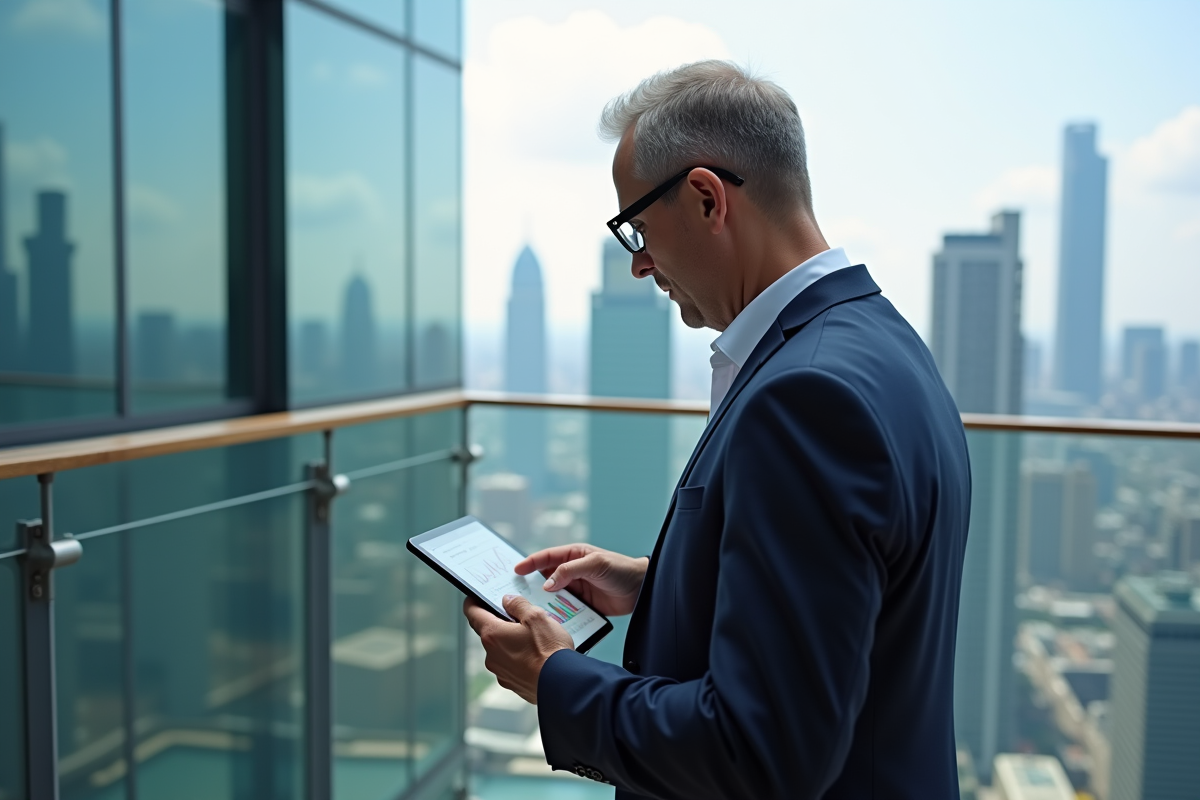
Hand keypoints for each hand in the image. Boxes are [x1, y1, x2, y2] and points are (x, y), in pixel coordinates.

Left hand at [464, 594, 572, 703]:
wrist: (562, 685)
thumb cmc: (550, 651)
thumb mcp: (537, 616)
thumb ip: (518, 604)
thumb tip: (507, 600)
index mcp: (493, 634)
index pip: (472, 612)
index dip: (474, 601)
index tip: (477, 596)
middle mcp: (491, 655)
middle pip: (488, 631)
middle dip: (500, 621)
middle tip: (519, 615)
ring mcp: (500, 671)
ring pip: (500, 649)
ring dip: (511, 641)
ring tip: (534, 637)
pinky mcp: (512, 683)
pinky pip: (510, 664)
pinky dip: (519, 657)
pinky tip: (537, 654)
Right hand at [514, 543, 647, 616]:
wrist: (642, 590)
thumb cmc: (621, 569)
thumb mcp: (595, 564)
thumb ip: (570, 571)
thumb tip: (547, 583)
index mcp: (574, 555)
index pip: (547, 557)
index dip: (530, 563)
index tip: (515, 571)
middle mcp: (572, 571)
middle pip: (545, 577)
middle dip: (531, 584)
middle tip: (514, 593)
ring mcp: (576, 589)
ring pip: (553, 595)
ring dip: (543, 602)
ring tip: (528, 610)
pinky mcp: (582, 605)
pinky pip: (564, 609)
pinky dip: (556, 613)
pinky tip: (548, 620)